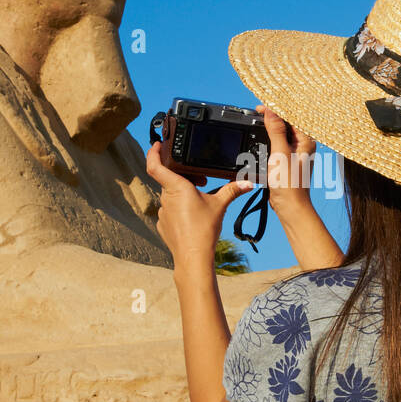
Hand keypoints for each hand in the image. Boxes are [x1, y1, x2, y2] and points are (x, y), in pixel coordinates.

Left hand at [146, 141, 253, 269]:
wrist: (193, 257)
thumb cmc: (204, 229)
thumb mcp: (220, 205)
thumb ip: (232, 190)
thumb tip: (248, 183)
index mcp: (176, 187)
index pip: (155, 165)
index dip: (153, 152)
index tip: (157, 144)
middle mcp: (166, 198)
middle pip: (169, 179)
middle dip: (183, 175)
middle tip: (200, 179)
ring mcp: (163, 212)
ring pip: (170, 195)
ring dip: (182, 192)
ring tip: (200, 198)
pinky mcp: (163, 224)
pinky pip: (170, 210)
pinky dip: (180, 208)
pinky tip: (193, 215)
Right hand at [257, 104, 316, 214]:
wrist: (289, 205)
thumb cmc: (289, 183)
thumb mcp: (280, 152)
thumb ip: (275, 130)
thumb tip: (270, 111)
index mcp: (306, 140)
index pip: (291, 117)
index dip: (276, 109)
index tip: (260, 108)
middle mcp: (303, 145)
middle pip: (285, 124)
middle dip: (271, 118)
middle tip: (257, 113)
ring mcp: (295, 153)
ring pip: (280, 135)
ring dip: (268, 129)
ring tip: (258, 123)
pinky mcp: (286, 161)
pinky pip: (277, 146)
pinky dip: (268, 141)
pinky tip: (260, 140)